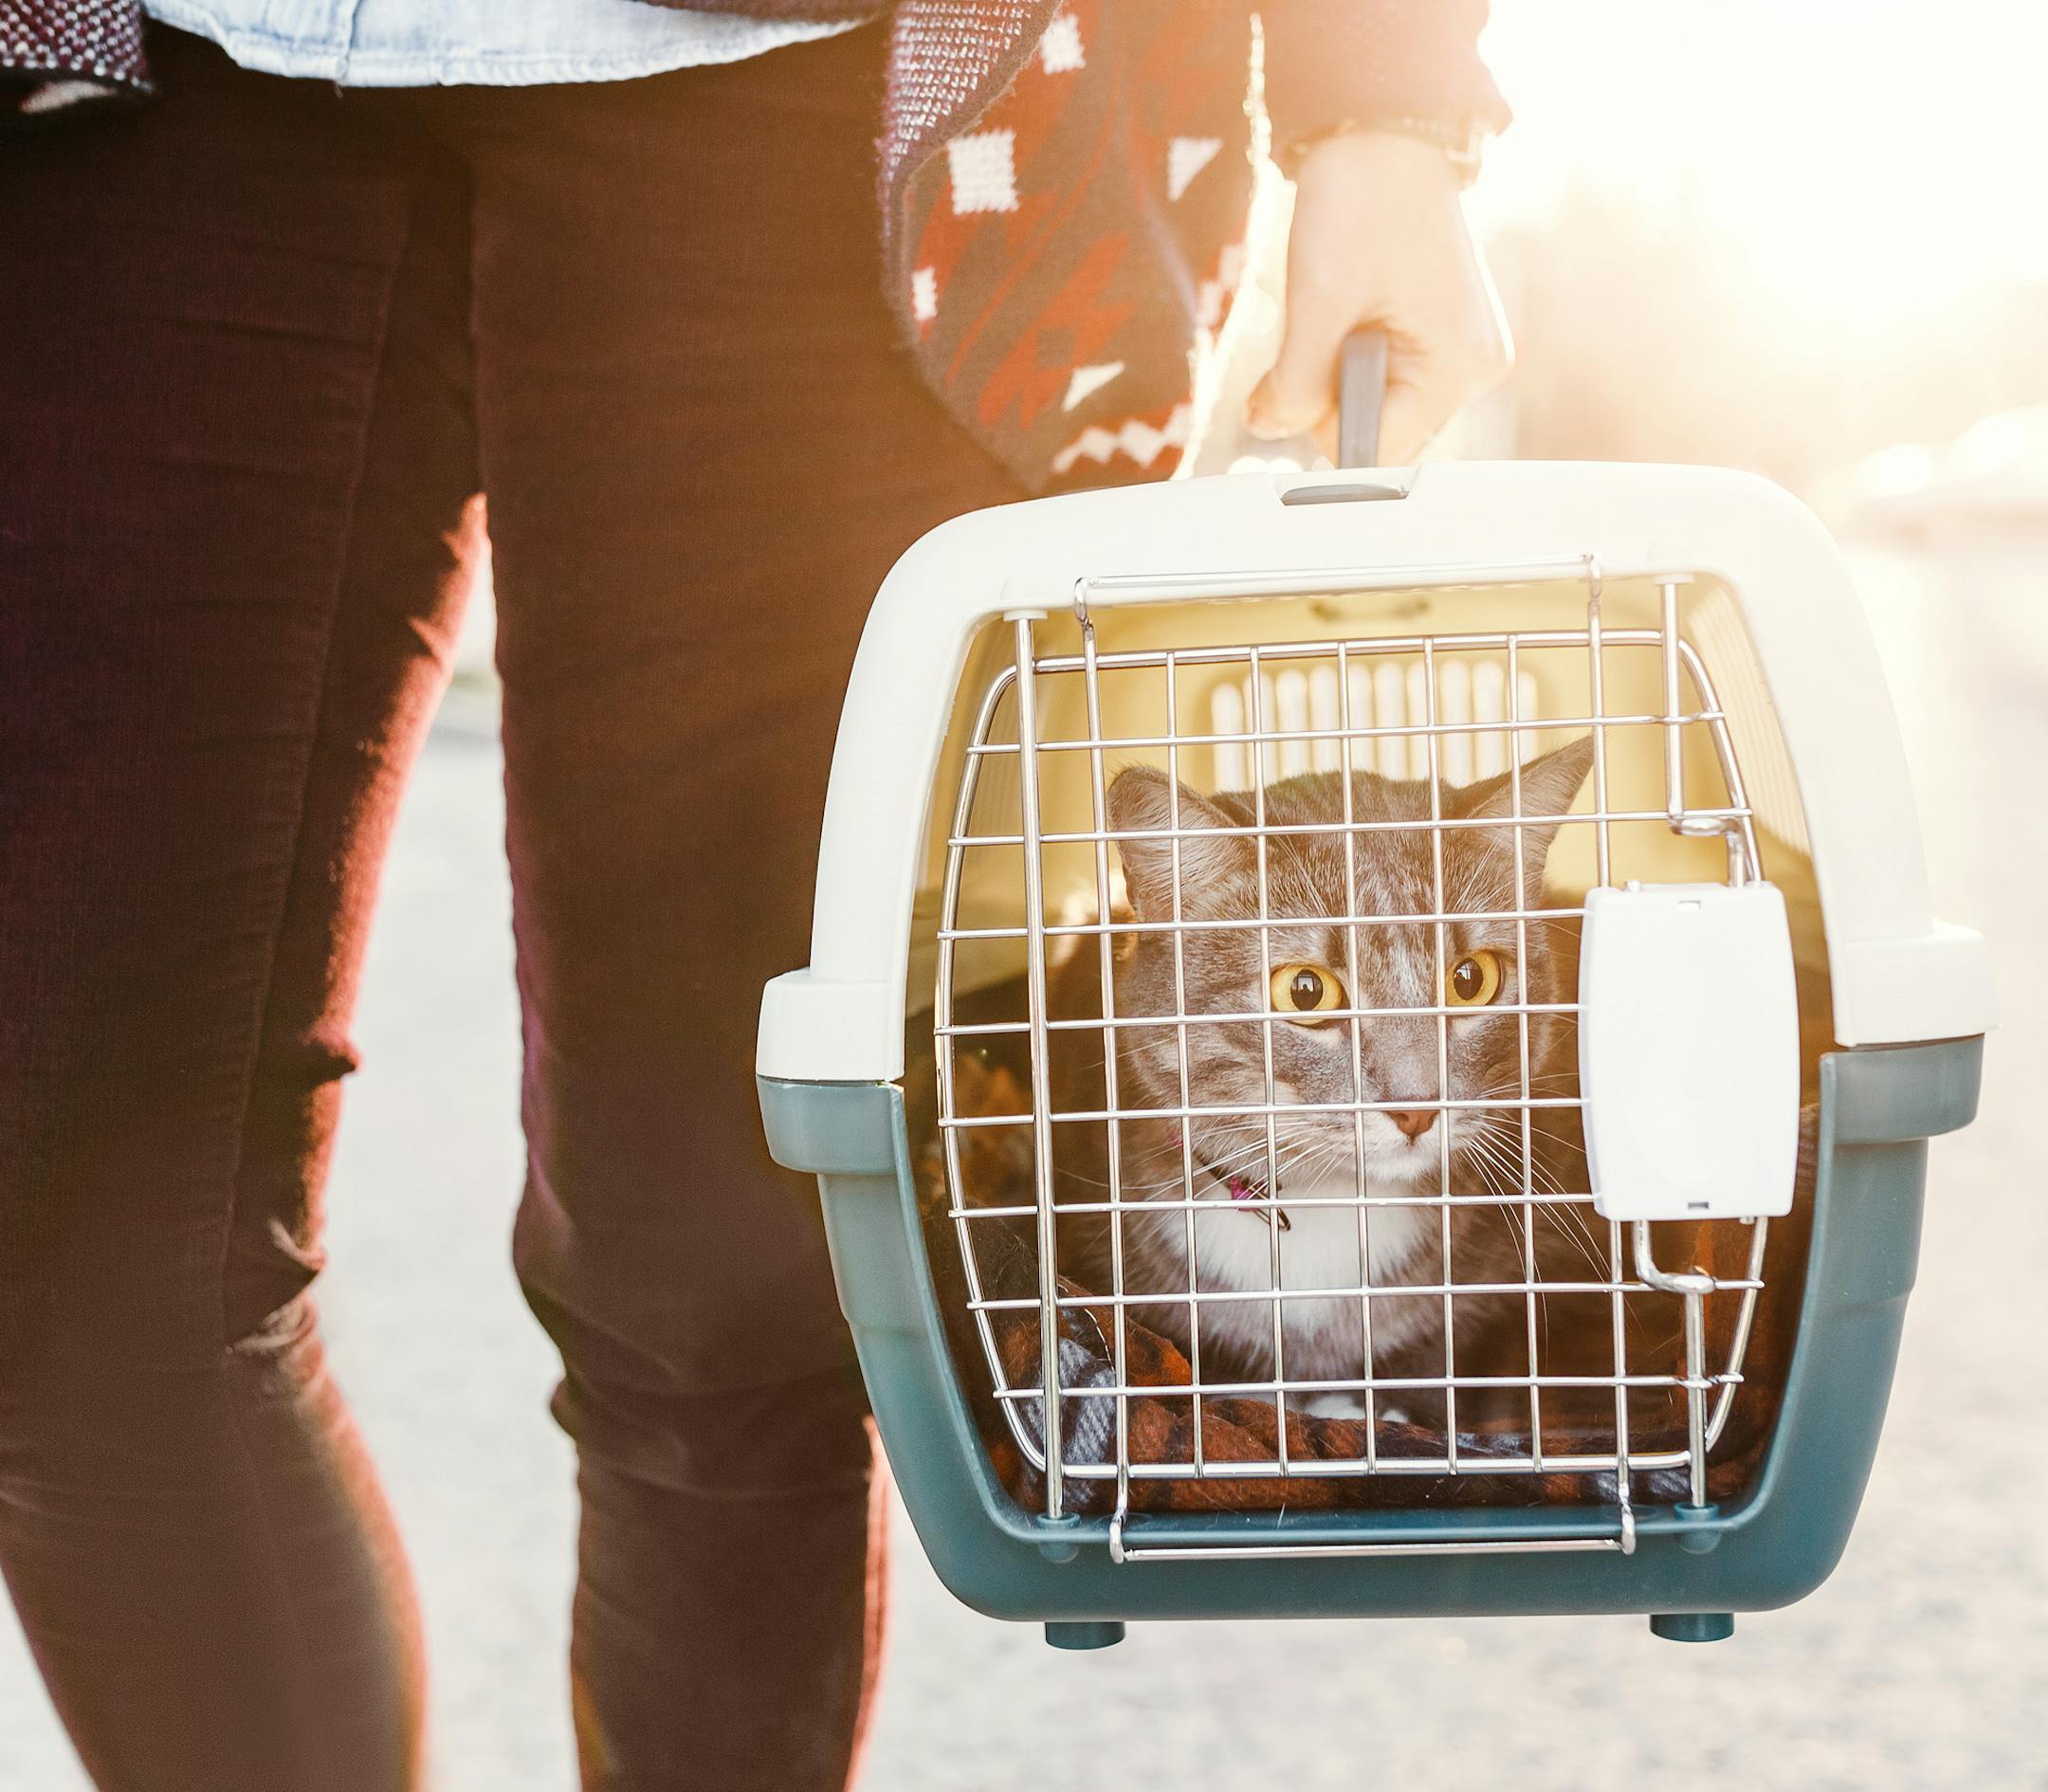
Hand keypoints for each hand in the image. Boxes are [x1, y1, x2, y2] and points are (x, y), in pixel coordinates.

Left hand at [1247, 130, 1511, 465]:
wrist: (1383, 134)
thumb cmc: (1361, 203)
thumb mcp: (1317, 304)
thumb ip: (1294, 386)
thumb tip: (1267, 431)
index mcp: (1460, 369)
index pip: (1376, 454)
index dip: (1322, 428)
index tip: (1292, 388)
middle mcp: (1475, 370)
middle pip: (1380, 436)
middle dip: (1331, 399)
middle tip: (1324, 328)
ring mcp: (1463, 354)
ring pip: (1375, 408)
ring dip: (1337, 375)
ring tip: (1341, 309)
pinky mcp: (1443, 338)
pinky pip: (1385, 379)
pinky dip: (1351, 357)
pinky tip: (1353, 309)